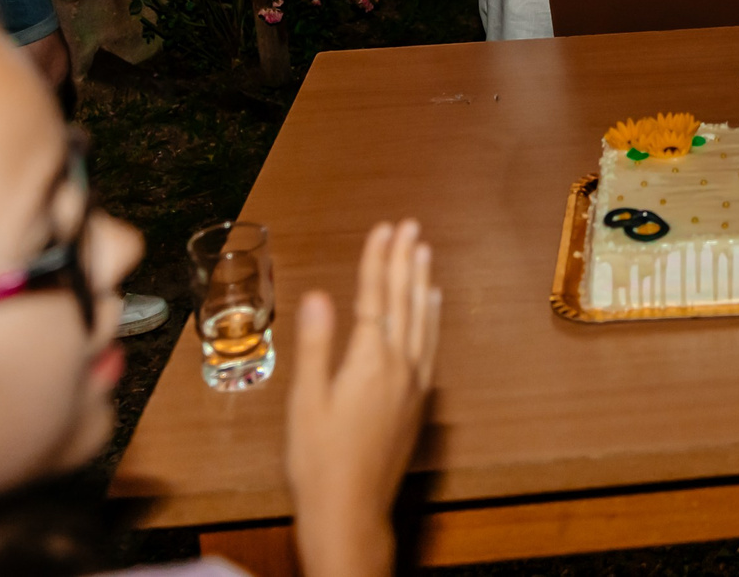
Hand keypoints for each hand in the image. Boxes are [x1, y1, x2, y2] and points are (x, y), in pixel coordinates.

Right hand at [287, 219, 438, 576]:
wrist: (351, 512)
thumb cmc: (320, 462)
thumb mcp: (307, 403)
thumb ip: (316, 346)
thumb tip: (318, 295)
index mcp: (369, 362)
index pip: (375, 297)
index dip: (378, 260)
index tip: (383, 228)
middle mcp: (399, 366)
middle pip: (404, 302)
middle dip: (405, 260)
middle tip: (410, 225)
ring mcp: (413, 384)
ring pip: (422, 320)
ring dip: (421, 283)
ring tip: (424, 252)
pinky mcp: (418, 402)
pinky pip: (430, 345)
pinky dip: (432, 318)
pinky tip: (432, 306)